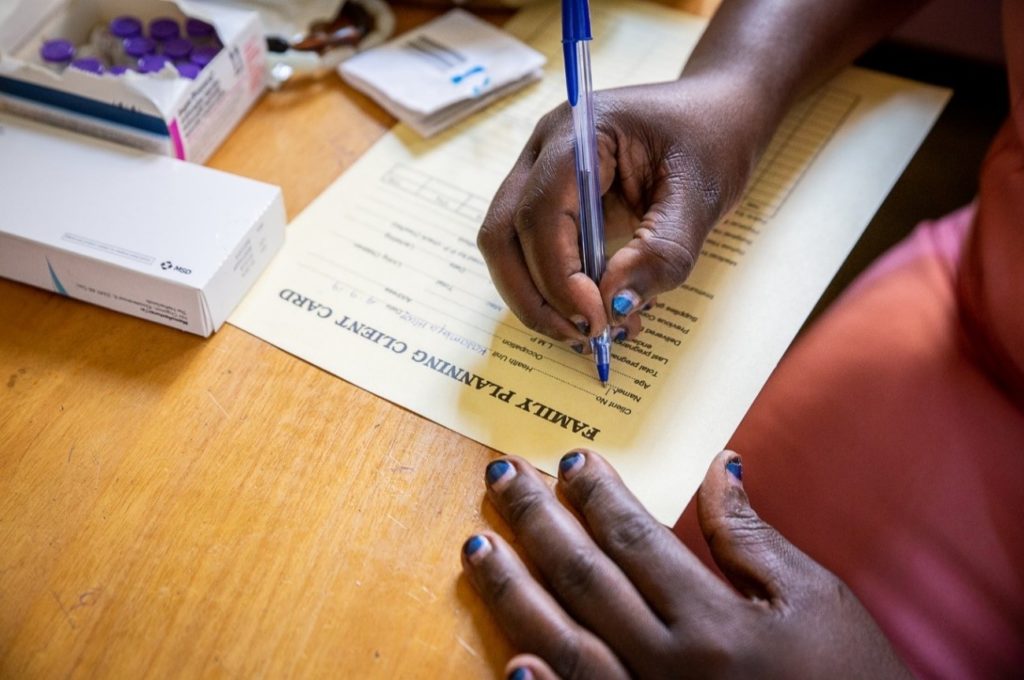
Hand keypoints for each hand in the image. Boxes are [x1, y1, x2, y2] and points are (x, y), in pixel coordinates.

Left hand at [461, 450, 908, 678]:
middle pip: (586, 580)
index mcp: (714, 621)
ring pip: (566, 644)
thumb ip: (752, 537)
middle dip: (536, 524)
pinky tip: (511, 660)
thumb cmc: (848, 676)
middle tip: (501, 476)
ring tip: (479, 546)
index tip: (572, 460)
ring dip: (515, 592)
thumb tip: (719, 466)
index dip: (597, 497)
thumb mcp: (814, 598)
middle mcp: (671, 665)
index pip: (635, 541)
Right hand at [477, 76, 759, 345]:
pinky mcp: (551, 205)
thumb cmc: (712, 139)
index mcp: (578, 134)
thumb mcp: (703, 195)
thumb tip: (614, 304)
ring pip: (508, 250)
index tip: (594, 318)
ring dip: (541, 299)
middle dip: (534, 297)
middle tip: (584, 335)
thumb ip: (663, 250)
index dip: (558, 275)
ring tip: (597, 328)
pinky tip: (601, 309)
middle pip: (503, 235)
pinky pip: (532, 255)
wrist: (718, 113)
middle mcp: (543, 152)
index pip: (541, 212)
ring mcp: (539, 178)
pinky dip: (556, 291)